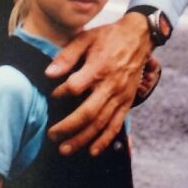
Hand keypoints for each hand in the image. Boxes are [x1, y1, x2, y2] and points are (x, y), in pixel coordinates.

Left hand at [45, 13, 152, 156]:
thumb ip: (67, 56)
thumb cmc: (109, 36)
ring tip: (65, 149)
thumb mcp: (86, 38)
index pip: (74, 88)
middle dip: (68, 128)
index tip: (52, 95)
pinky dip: (105, 140)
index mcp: (98, 68)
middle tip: (52, 135)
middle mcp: (110, 85)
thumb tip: (49, 74)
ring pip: (101, 123)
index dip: (60, 94)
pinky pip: (116, 125)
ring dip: (83, 139)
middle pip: (87, 113)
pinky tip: (93, 151)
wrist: (139, 36)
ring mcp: (121, 96)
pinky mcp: (128, 102)